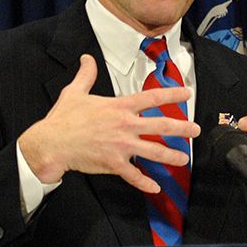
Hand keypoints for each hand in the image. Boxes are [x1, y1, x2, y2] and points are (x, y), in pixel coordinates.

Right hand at [18, 54, 199, 192]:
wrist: (50, 144)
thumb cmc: (63, 119)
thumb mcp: (74, 92)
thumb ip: (85, 74)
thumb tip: (86, 58)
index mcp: (119, 107)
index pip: (152, 97)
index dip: (172, 94)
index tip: (187, 92)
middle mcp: (125, 125)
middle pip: (161, 126)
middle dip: (182, 128)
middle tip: (197, 130)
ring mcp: (121, 146)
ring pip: (153, 151)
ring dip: (171, 156)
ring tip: (184, 159)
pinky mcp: (113, 163)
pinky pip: (133, 175)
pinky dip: (144, 183)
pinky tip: (155, 188)